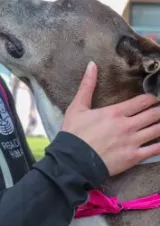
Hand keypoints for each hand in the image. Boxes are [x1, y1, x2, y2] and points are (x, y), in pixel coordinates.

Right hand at [61, 61, 159, 175]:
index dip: (154, 97)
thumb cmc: (74, 133)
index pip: (143, 101)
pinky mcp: (133, 157)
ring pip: (157, 130)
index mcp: (116, 112)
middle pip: (154, 114)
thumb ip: (87, 86)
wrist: (72, 161)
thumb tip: (92, 64)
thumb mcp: (77, 107)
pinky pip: (155, 150)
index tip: (157, 96)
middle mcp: (127, 125)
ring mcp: (132, 142)